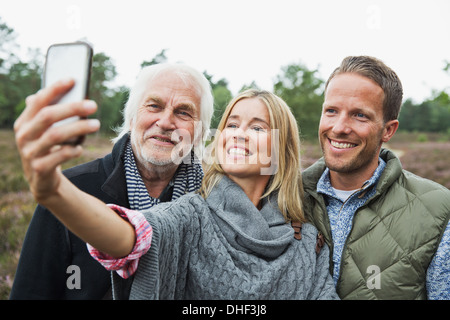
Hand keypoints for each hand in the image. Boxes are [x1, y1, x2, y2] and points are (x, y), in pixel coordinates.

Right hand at [14, 79, 99, 203]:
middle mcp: (24, 135)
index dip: (54, 89)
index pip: (38, 101)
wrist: (42, 178)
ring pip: (55, 136)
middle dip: (72, 108)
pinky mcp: (39, 169)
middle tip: (93, 105)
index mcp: (24, 121)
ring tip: (96, 124)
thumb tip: (68, 86)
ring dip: (78, 128)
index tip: (73, 80)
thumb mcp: (46, 130)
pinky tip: (81, 148)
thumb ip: (51, 111)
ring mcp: (29, 152)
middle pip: (48, 116)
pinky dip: (72, 150)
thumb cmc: (48, 147)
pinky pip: (58, 156)